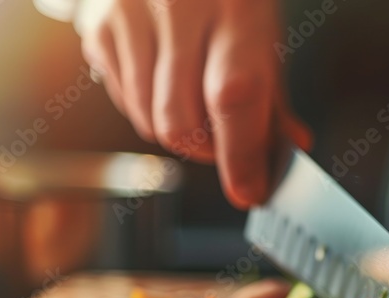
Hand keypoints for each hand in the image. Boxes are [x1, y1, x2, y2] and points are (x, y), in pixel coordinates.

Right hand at [77, 0, 311, 208]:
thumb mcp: (261, 33)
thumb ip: (274, 97)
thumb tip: (290, 149)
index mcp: (237, 6)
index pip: (235, 97)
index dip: (241, 154)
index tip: (249, 189)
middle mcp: (179, 5)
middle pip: (182, 122)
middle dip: (208, 151)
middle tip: (225, 144)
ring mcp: (131, 12)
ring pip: (149, 120)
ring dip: (179, 134)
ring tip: (197, 104)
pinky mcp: (98, 24)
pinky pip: (124, 101)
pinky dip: (149, 110)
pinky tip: (164, 81)